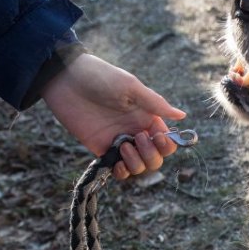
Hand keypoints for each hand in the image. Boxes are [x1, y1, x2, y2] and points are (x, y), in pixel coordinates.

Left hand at [41, 53, 186, 180]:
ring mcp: (119, 142)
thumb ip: (155, 104)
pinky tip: (116, 163)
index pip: (166, 140)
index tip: (156, 136)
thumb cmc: (100, 77)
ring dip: (136, 164)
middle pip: (156, 158)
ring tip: (123, 147)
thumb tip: (182, 116)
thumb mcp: (131, 87)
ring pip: (138, 167)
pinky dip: (121, 172)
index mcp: (147, 116)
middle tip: (137, 138)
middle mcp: (135, 131)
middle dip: (151, 155)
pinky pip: (117, 169)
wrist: (66, 80)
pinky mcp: (101, 149)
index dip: (166, 144)